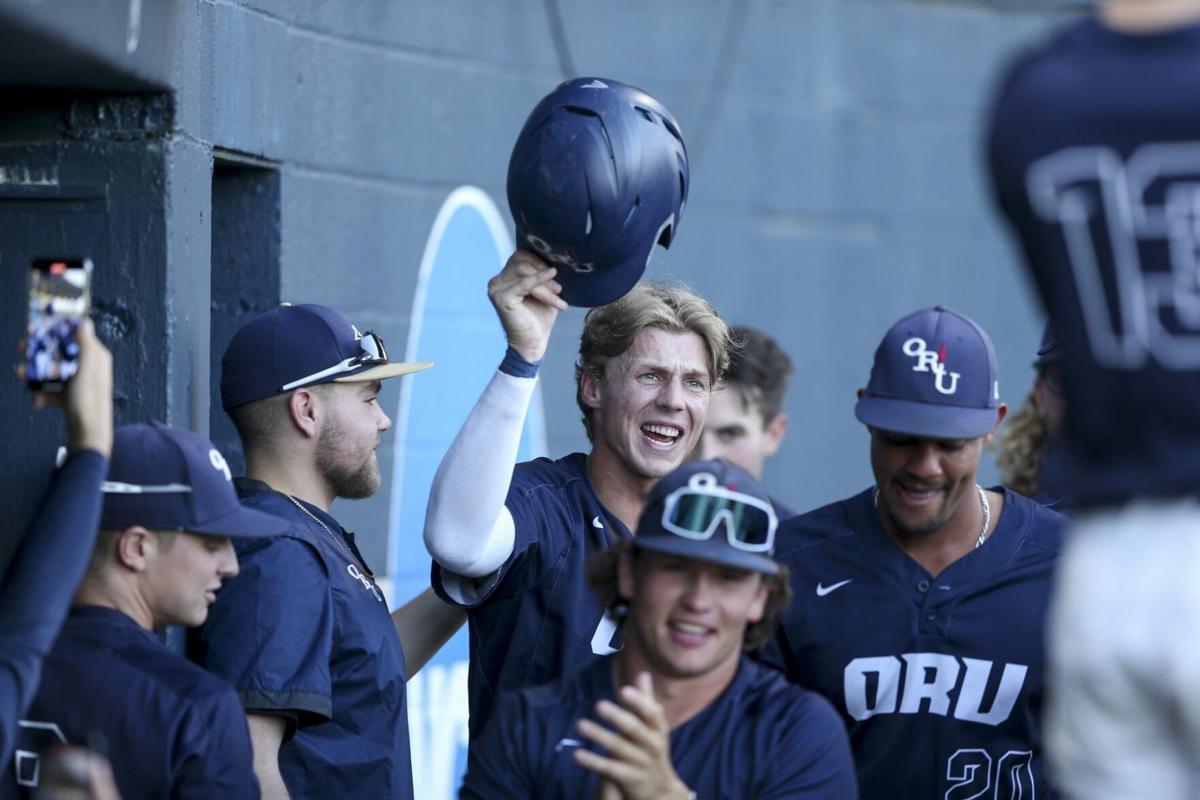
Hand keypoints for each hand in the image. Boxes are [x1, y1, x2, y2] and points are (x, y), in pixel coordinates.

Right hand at [31, 319, 113, 456]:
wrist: (87, 435)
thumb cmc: (89, 402)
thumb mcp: (87, 369)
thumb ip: (86, 345)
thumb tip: (86, 323)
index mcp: (96, 357)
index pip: (75, 335)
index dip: (55, 330)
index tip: (36, 328)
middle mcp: (88, 368)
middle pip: (59, 352)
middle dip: (39, 351)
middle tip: (21, 348)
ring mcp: (78, 383)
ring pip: (51, 371)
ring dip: (34, 373)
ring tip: (20, 374)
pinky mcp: (70, 398)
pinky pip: (51, 390)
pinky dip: (43, 394)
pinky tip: (39, 401)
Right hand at [487, 250, 566, 362]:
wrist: (533, 343)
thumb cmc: (539, 318)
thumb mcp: (543, 290)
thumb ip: (543, 273)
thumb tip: (556, 255)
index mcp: (504, 277)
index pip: (520, 255)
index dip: (538, 260)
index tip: (554, 273)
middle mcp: (496, 281)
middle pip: (523, 264)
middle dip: (543, 273)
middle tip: (559, 288)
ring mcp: (496, 289)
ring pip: (525, 273)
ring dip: (545, 284)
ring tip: (558, 295)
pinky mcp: (501, 297)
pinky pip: (524, 283)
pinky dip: (539, 280)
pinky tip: (552, 276)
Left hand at [574, 672, 691, 799]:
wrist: (661, 790)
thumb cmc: (652, 749)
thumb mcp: (654, 727)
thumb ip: (646, 701)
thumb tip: (643, 674)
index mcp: (658, 729)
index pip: (651, 714)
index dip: (639, 702)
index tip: (624, 690)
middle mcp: (653, 745)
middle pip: (634, 729)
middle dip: (617, 717)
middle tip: (599, 705)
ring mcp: (641, 763)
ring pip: (619, 748)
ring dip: (599, 735)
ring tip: (580, 724)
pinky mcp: (629, 779)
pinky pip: (609, 769)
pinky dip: (593, 761)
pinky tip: (577, 753)